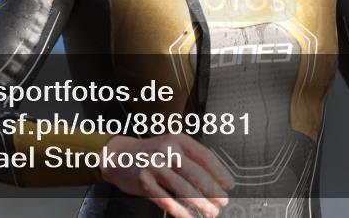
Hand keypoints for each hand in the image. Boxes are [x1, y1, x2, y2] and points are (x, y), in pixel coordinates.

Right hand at [100, 133, 234, 217]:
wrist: (119, 155)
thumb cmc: (152, 153)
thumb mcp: (172, 146)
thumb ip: (191, 158)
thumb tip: (216, 178)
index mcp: (178, 139)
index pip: (204, 156)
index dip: (219, 172)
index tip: (229, 185)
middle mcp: (167, 150)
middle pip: (196, 173)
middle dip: (212, 190)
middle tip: (223, 202)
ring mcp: (154, 165)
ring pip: (182, 188)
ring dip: (200, 203)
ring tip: (211, 212)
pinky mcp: (143, 181)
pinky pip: (165, 199)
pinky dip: (179, 210)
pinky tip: (189, 217)